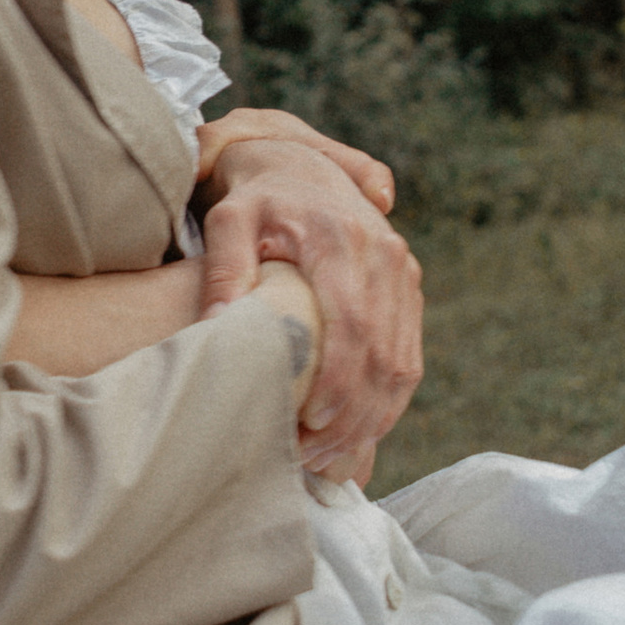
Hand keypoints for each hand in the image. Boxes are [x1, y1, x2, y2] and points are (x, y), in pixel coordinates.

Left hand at [194, 125, 421, 474]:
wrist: (301, 167)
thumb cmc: (256, 199)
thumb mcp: (228, 220)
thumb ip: (224, 269)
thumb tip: (215, 326)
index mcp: (342, 238)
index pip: (352, 321)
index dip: (338, 379)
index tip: (311, 421)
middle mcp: (384, 255)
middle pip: (382, 352)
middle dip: (352, 414)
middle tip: (315, 457)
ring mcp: (404, 273)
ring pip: (403, 363)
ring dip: (373, 418)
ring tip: (332, 458)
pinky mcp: (409, 288)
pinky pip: (410, 357)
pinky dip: (388, 402)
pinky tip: (358, 433)